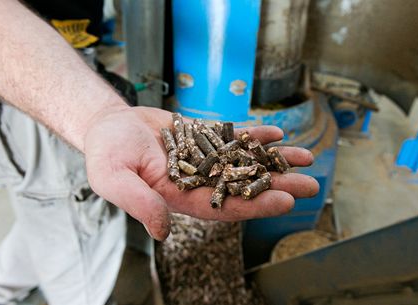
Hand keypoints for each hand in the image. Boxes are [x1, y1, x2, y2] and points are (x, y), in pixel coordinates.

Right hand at [84, 106, 318, 239]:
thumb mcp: (115, 179)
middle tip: (310, 184)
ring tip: (307, 157)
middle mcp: (199, 181)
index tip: (284, 201)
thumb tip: (163, 231)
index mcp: (181, 198)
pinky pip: (234, 136)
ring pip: (245, 160)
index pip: (223, 205)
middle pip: (244, 185)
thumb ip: (140, 203)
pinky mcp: (205, 137)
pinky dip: (255, 134)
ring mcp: (205, 158)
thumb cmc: (107, 154)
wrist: (109, 126)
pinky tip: (277, 133)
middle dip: (277, 184)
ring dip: (275, 159)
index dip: (254, 204)